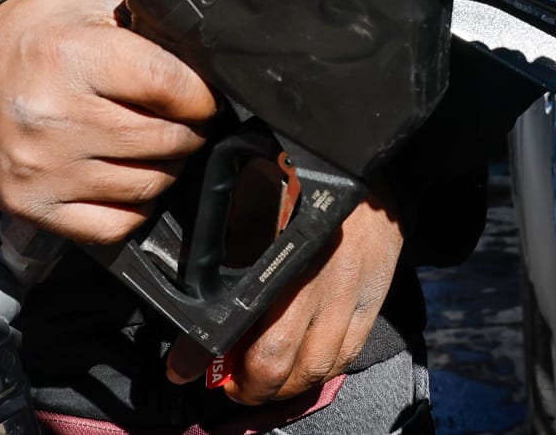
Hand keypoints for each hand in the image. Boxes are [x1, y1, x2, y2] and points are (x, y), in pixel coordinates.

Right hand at [0, 0, 217, 243]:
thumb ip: (141, 2)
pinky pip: (115, 225)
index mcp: (68, 56)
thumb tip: (200, 22)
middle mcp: (53, 118)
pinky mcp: (33, 206)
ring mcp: (42, 169)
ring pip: (147, 185)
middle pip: (163, 139)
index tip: (202, 94)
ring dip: (170, 167)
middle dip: (190, 129)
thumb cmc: (27, 36)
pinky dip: (137, 205)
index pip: (166, 85)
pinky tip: (132, 178)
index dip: (199, 93)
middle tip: (187, 118)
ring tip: (161, 144)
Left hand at [165, 188, 404, 404]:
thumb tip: (194, 291)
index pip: (239, 316)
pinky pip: (346, 356)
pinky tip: (302, 368)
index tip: (181, 369)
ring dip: (283, 389)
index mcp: (283, 248)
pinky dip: (320, 373)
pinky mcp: (373, 301)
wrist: (367, 167)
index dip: (206, 352)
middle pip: (280, 359)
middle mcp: (320, 278)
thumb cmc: (302, 177)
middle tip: (230, 385)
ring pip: (315, 369)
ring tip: (264, 383)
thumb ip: (227, 243)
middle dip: (248, 386)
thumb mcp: (254, 197)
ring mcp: (351, 294)